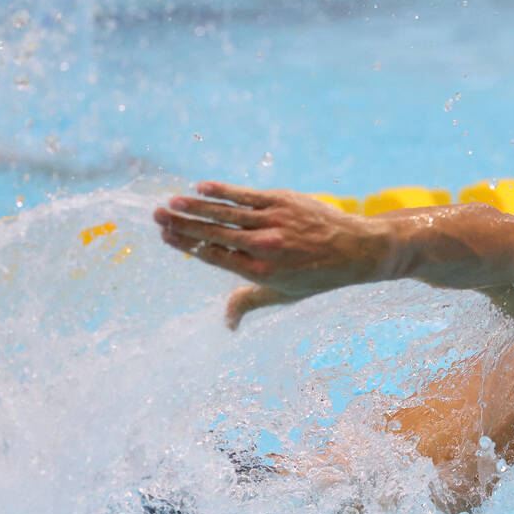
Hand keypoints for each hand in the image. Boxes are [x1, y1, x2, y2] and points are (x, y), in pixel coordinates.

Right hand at [154, 181, 387, 327]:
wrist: (356, 249)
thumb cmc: (317, 276)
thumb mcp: (284, 296)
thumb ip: (248, 303)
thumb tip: (226, 326)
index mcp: (260, 271)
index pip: (214, 255)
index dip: (188, 245)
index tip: (165, 236)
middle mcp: (265, 246)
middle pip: (214, 232)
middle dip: (183, 224)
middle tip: (157, 214)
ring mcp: (274, 221)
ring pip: (226, 212)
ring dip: (196, 206)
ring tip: (171, 202)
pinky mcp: (283, 201)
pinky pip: (247, 195)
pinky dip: (223, 191)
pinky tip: (201, 187)